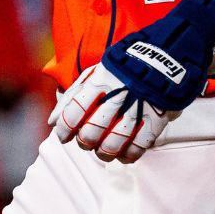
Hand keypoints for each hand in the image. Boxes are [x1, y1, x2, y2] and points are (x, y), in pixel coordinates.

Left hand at [51, 63, 177, 162]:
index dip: (65, 128)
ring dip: (104, 152)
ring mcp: (137, 108)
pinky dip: (127, 155)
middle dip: (84, 142)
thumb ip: (72, 96)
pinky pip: (138, 147)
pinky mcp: (155, 119)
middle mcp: (117, 96)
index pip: (74, 111)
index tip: (63, 136)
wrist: (162, 57)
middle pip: (92, 131)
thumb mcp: (94, 73)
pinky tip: (122, 154)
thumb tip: (52, 121)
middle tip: (85, 141)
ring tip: (101, 150)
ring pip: (114, 142)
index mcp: (100, 81)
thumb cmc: (121, 68)